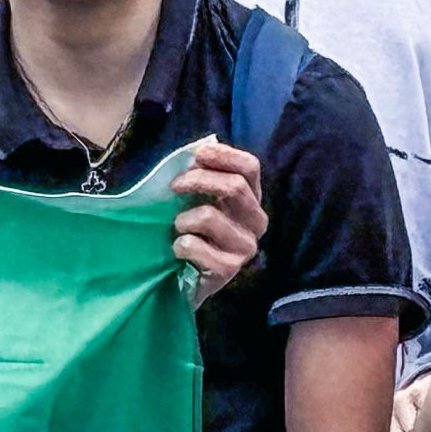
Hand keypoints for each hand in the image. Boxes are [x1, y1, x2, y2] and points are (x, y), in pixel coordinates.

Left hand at [170, 138, 267, 306]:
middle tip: (174, 186)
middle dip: (197, 180)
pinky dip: (179, 244)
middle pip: (234, 186)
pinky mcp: (229, 269)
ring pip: (209, 216)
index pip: (250, 167)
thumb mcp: (200, 199)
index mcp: (252, 199)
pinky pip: (194, 245)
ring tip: (179, 228)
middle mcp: (257, 221)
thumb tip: (194, 152)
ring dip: (183, 219)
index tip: (197, 154)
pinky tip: (180, 251)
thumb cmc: (195, 231)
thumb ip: (202, 177)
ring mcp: (246, 247)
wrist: (188, 279)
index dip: (224, 156)